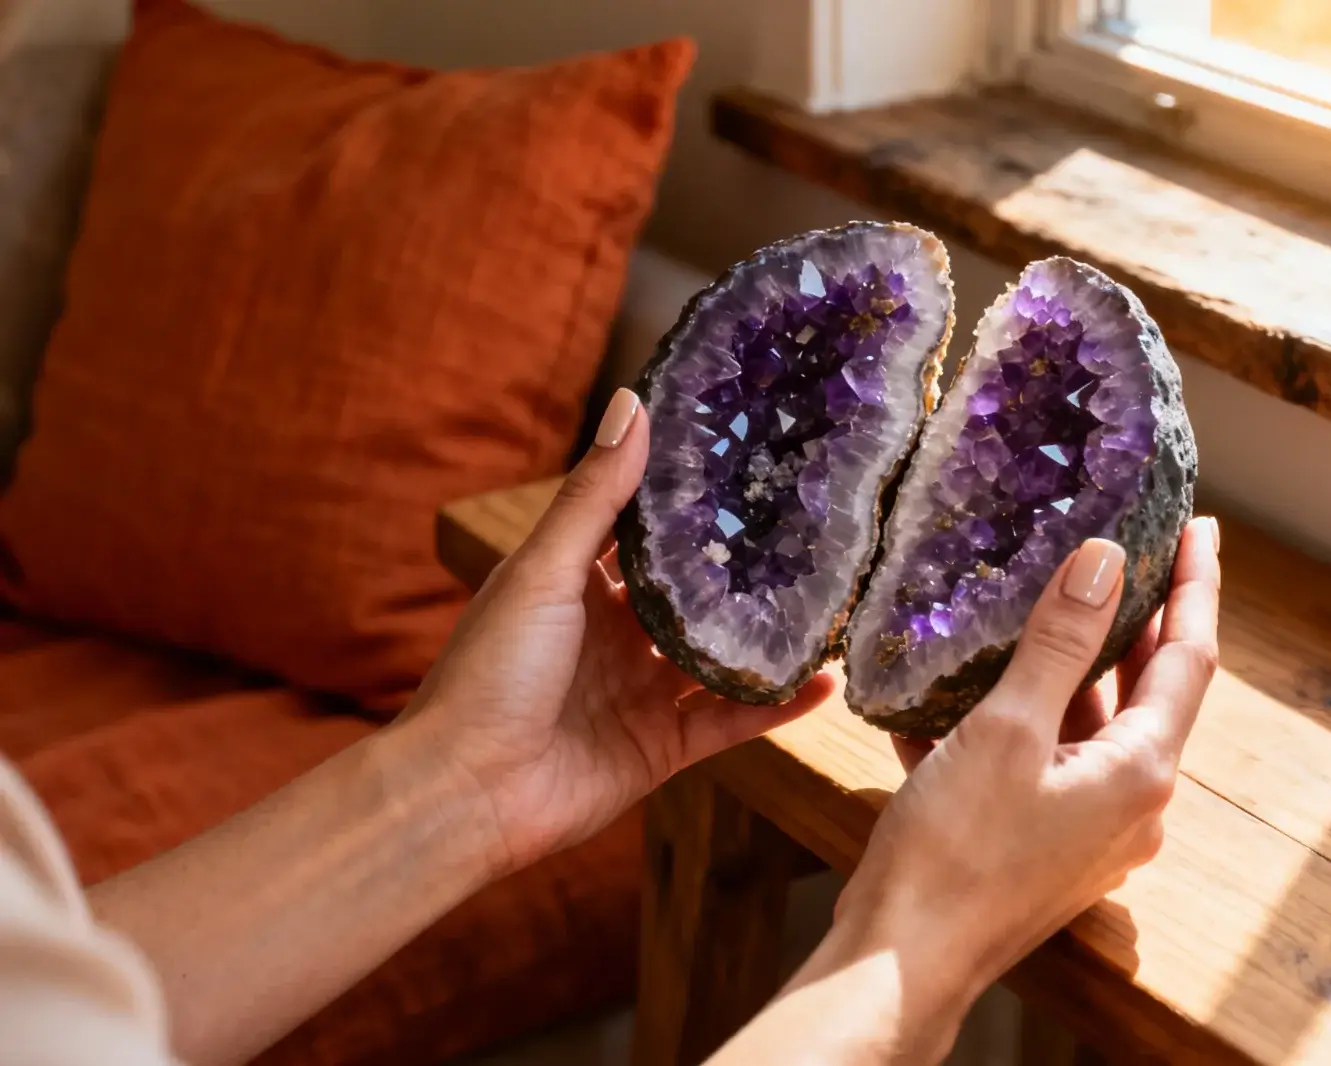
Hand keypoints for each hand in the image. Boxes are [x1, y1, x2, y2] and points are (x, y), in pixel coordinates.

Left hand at [396, 389, 835, 874]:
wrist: (469, 792)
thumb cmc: (491, 672)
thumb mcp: (544, 570)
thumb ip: (594, 496)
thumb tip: (633, 402)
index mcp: (577, 587)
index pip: (643, 533)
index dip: (688, 501)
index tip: (745, 459)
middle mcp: (614, 637)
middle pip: (691, 595)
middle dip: (742, 569)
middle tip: (810, 527)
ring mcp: (642, 694)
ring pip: (721, 657)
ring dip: (768, 636)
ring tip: (833, 601)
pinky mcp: (664, 747)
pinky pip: (732, 720)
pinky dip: (777, 705)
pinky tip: (827, 682)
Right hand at [828, 518, 1221, 1024]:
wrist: (901, 962)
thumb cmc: (955, 850)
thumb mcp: (1008, 729)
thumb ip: (1060, 642)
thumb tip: (1105, 560)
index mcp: (1140, 770)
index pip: (1189, 658)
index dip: (1195, 587)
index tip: (1201, 528)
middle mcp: (1130, 802)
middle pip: (1145, 690)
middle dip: (1136, 619)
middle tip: (1127, 551)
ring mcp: (1086, 828)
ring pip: (1086, 725)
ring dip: (1067, 666)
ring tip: (1043, 601)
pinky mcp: (1039, 844)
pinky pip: (1039, 762)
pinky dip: (1016, 719)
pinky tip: (965, 683)